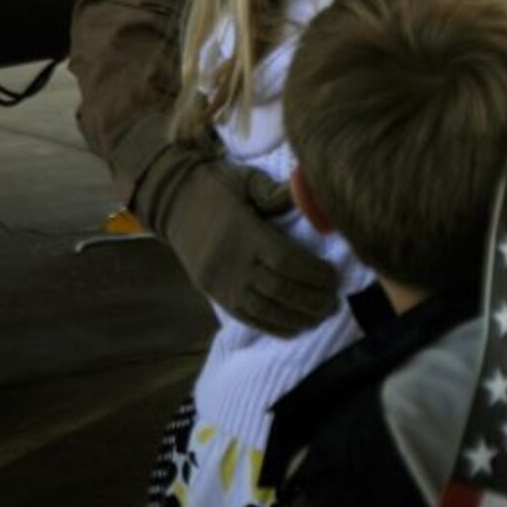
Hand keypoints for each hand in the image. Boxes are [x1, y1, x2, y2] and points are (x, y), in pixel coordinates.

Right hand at [133, 142, 340, 335]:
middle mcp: (232, 261)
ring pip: (265, 309)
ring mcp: (220, 281)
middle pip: (280, 290)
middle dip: (312, 300)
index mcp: (243, 232)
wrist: (171, 200)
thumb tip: (311, 197)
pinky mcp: (213, 292)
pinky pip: (247, 317)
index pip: (287, 261)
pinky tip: (295, 327)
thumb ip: (277, 193)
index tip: (334, 277)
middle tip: (335, 302)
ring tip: (320, 316)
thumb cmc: (216, 186)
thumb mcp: (246, 179)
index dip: (314, 274)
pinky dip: (273, 326)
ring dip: (297, 318)